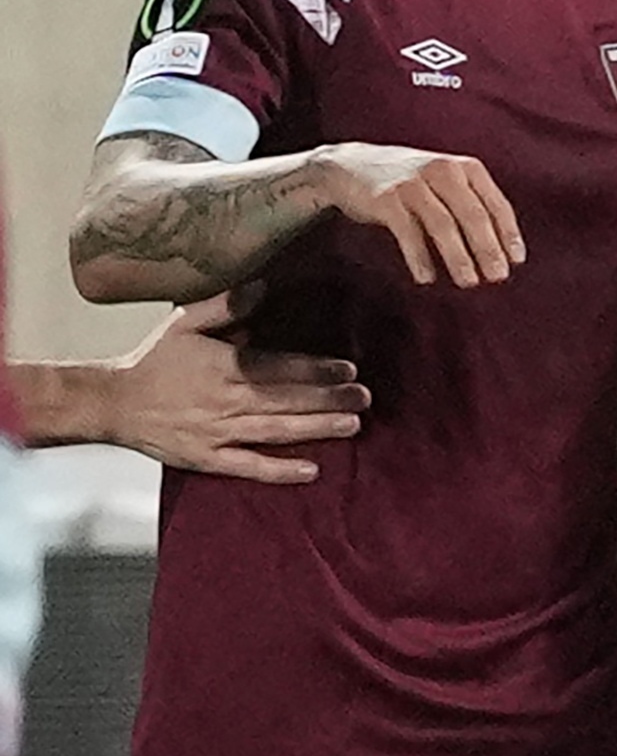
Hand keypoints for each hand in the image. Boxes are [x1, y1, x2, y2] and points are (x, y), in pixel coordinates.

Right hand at [103, 286, 368, 483]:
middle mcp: (225, 401)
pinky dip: (279, 471)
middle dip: (330, 399)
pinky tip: (311, 470)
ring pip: (276, 432)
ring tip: (353, 425)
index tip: (350, 370)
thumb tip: (264, 285)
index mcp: (223, 367)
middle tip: (366, 398)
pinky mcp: (207, 459)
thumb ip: (226, 306)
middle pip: (286, 400)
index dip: (316, 370)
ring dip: (317, 429)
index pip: (279, 368)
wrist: (112, 403)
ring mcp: (217, 433)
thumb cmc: (153, 361)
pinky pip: (248, 467)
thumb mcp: (184, 323)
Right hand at [306, 143, 524, 287]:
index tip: (516, 260)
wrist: (349, 166)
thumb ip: (471, 204)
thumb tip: (501, 249)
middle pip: (473, 216)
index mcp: (465, 168)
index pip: (496, 204)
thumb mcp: (446, 182)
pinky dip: (419, 257)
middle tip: (498, 277)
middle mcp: (442, 171)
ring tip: (468, 282)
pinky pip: (408, 233)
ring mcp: (413, 184)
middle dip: (488, 249)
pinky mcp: (386, 199)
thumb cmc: (409, 182)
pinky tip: (426, 278)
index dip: (509, 234)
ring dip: (458, 257)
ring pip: (444, 225)